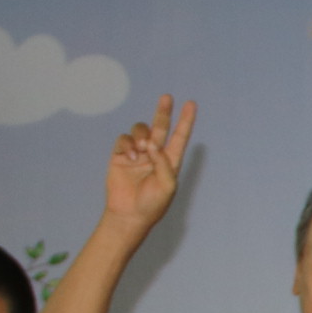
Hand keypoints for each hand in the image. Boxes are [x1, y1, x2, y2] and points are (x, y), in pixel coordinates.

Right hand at [103, 94, 195, 230]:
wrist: (129, 215)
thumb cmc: (152, 204)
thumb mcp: (167, 186)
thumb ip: (164, 164)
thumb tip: (153, 144)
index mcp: (170, 161)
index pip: (179, 136)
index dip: (186, 120)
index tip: (191, 104)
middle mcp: (154, 154)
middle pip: (160, 127)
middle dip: (163, 112)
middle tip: (167, 97)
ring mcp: (137, 153)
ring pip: (140, 130)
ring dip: (141, 135)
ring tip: (142, 148)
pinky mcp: (120, 155)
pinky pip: (124, 139)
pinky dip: (127, 143)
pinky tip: (131, 155)